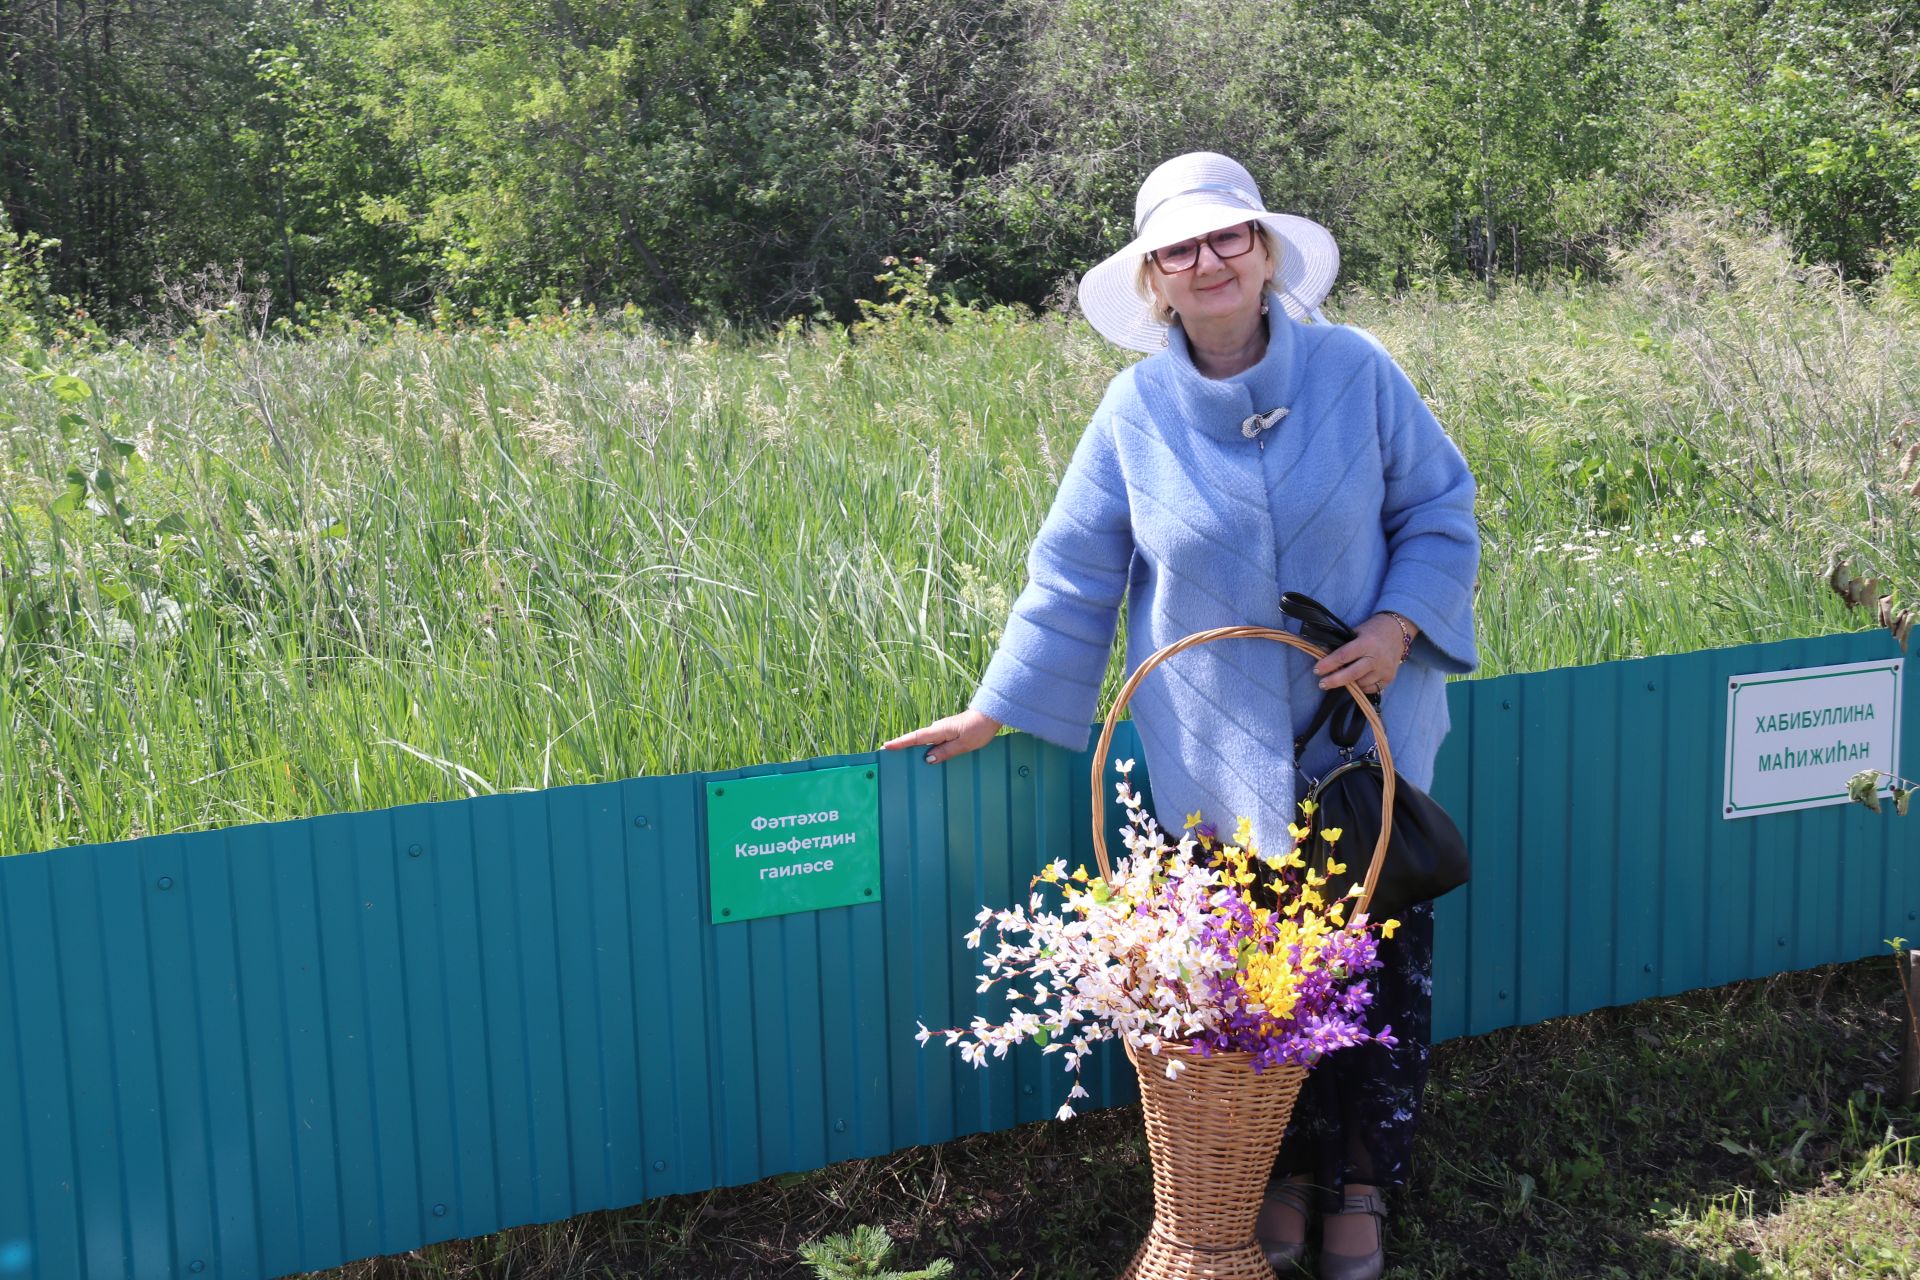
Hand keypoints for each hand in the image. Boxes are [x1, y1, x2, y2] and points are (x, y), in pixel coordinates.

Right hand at [882, 709, 1002, 764]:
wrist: (991, 715)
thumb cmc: (979, 729)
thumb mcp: (964, 744)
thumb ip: (946, 752)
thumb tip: (928, 759)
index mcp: (940, 731)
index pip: (916, 738)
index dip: (900, 743)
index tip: (886, 747)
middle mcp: (938, 728)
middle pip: (916, 739)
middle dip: (902, 745)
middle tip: (887, 754)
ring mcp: (942, 729)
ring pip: (924, 740)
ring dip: (913, 747)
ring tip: (901, 758)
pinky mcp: (948, 731)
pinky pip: (933, 741)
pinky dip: (925, 747)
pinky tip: (924, 756)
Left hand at [1312, 614, 1411, 697]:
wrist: (1397, 632)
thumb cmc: (1372, 631)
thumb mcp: (1356, 632)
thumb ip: (1343, 645)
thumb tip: (1324, 657)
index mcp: (1366, 643)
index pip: (1343, 656)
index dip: (1328, 664)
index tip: (1316, 670)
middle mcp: (1376, 657)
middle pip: (1352, 674)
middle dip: (1334, 681)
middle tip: (1322, 684)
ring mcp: (1384, 669)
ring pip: (1361, 683)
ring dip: (1349, 683)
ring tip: (1343, 678)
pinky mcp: (1390, 678)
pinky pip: (1371, 688)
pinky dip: (1362, 686)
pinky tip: (1358, 680)